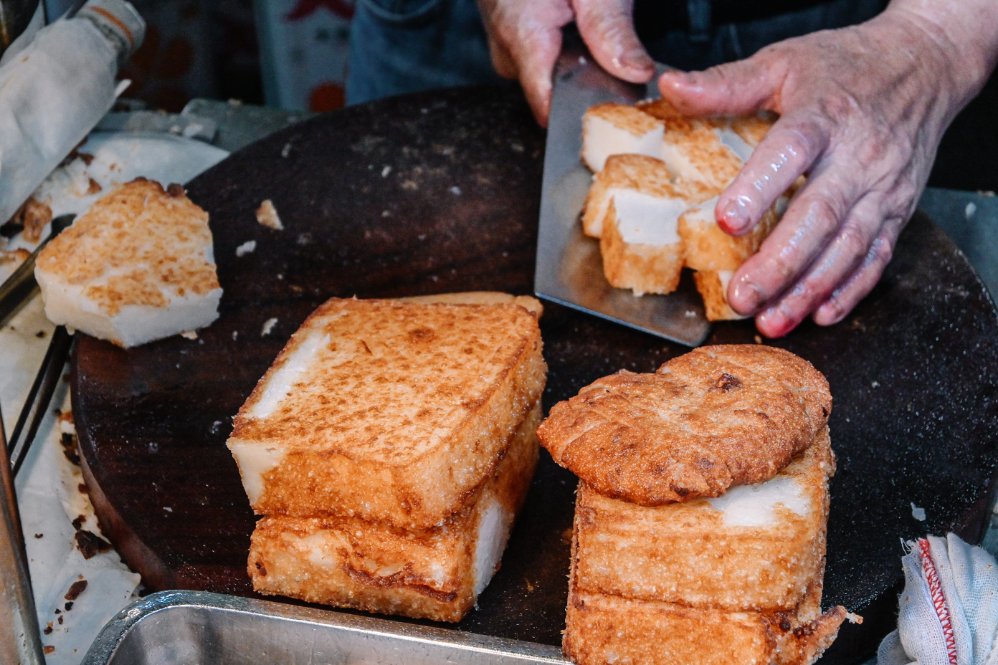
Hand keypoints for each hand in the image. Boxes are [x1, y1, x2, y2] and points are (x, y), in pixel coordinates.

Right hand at [476, 0, 653, 124]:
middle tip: (616, 55)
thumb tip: (636, 74)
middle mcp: (506, 48)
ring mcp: (505, 44)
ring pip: (548, 77)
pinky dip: (565, 52)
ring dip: (577, 64)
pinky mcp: (509, 38)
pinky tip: (579, 32)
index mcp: (522, 35)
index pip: (547, 105)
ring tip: (596, 35)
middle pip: (551, 93)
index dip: (582, 113)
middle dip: (586, 81)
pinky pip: (540, 60)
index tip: (615, 112)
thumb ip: (612, 30)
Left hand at [659, 4, 997, 336]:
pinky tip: (820, 314)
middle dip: (780, 263)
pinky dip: (850, 291)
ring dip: (808, 289)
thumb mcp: (782, 62)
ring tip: (771, 320)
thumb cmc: (845, 67)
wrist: (924, 64)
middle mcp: (858, 157)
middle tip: (742, 296)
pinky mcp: (898, 212)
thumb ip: (726, 84)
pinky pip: (877, 258)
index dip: (760, 188)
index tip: (727, 221)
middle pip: (820, 216)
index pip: (792, 152)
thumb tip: (669, 85)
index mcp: (824, 116)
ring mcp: (882, 189)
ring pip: (848, 248)